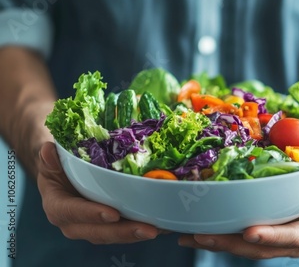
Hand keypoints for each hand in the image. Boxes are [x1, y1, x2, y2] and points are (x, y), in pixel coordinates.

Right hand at [37, 142, 161, 243]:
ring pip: (115, 235)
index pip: (72, 213)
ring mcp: (93, 227)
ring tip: (160, 229)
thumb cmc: (58, 166)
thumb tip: (48, 150)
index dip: (92, 214)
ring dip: (137, 234)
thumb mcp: (51, 159)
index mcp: (58, 207)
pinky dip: (143, 229)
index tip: (112, 214)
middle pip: (99, 232)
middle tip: (148, 229)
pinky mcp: (109, 226)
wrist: (63, 174)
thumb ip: (49, 158)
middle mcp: (74, 223)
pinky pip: (125, 231)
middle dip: (124, 232)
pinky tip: (163, 226)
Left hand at [178, 168, 298, 258]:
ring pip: (243, 247)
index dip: (272, 236)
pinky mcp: (260, 236)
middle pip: (260, 247)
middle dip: (231, 243)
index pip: (293, 238)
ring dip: (217, 242)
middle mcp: (293, 242)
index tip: (250, 232)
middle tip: (203, 234)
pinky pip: (237, 239)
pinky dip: (215, 236)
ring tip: (189, 236)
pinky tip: (191, 233)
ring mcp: (274, 241)